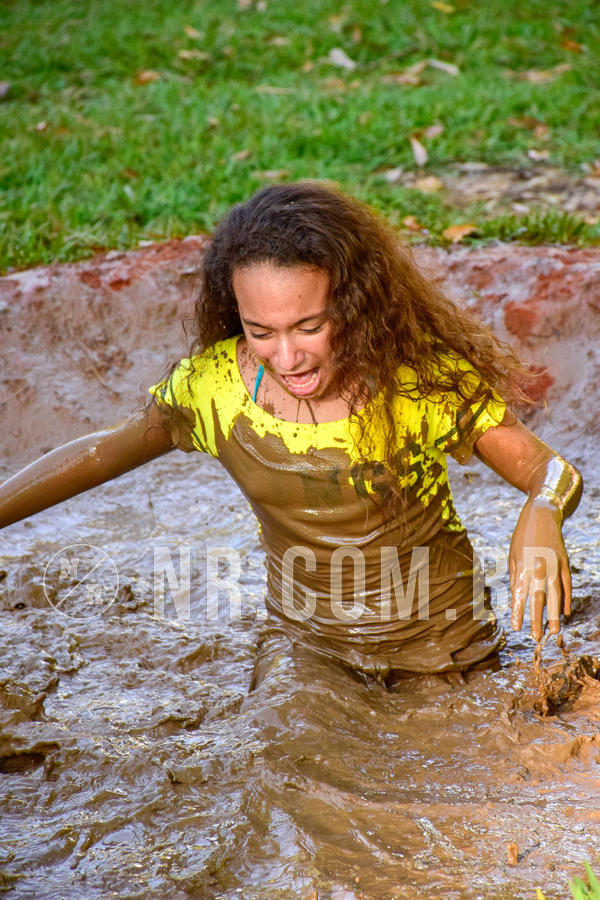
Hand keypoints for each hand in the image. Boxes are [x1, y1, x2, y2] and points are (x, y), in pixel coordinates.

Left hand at [509, 498, 570, 640]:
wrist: (541, 515)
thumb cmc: (522, 537)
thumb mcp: (513, 556)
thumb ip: (515, 577)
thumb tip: (516, 599)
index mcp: (523, 565)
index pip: (520, 595)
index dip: (518, 613)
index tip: (516, 629)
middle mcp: (539, 567)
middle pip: (539, 598)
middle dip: (537, 619)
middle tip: (536, 638)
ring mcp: (554, 565)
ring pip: (556, 594)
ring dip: (554, 614)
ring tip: (554, 631)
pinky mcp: (564, 562)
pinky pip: (566, 585)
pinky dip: (566, 599)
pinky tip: (565, 612)